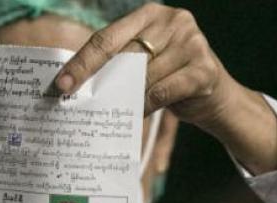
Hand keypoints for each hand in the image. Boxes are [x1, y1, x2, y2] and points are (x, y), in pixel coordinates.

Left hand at [54, 3, 236, 128]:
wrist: (216, 96)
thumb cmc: (170, 78)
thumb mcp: (145, 61)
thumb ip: (120, 63)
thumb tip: (76, 86)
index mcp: (150, 14)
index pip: (106, 38)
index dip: (81, 62)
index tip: (61, 84)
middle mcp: (173, 22)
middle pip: (124, 56)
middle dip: (100, 82)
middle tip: (79, 103)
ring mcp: (192, 43)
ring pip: (143, 76)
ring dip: (126, 98)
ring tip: (115, 112)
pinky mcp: (204, 69)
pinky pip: (162, 91)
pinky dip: (147, 105)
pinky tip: (139, 113)